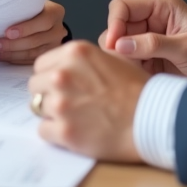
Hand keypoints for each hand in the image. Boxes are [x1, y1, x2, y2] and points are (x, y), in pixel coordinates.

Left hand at [0, 0, 66, 63]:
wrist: (43, 17)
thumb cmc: (33, 8)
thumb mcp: (30, 3)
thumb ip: (20, 8)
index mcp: (55, 12)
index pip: (43, 21)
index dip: (25, 28)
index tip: (7, 32)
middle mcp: (58, 30)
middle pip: (36, 40)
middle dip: (12, 44)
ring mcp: (54, 45)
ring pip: (32, 54)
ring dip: (11, 54)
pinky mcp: (47, 56)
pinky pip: (30, 61)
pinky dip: (15, 60)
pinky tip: (2, 57)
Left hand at [27, 41, 146, 161]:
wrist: (151, 118)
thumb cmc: (138, 90)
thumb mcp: (114, 57)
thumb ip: (85, 58)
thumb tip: (68, 63)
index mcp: (74, 53)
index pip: (41, 64)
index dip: (50, 75)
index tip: (61, 85)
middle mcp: (63, 74)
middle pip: (35, 85)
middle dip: (48, 93)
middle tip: (69, 102)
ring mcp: (61, 103)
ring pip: (37, 108)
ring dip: (52, 113)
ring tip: (75, 116)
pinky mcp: (64, 131)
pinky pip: (43, 131)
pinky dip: (55, 133)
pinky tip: (74, 131)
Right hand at [98, 0, 186, 81]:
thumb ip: (154, 44)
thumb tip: (120, 45)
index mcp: (161, 6)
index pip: (122, 7)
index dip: (114, 24)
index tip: (114, 46)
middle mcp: (151, 20)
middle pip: (117, 27)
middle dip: (117, 46)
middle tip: (128, 65)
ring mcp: (148, 40)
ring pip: (119, 47)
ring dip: (123, 61)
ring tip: (139, 74)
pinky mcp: (148, 58)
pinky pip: (127, 62)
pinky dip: (129, 71)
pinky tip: (142, 80)